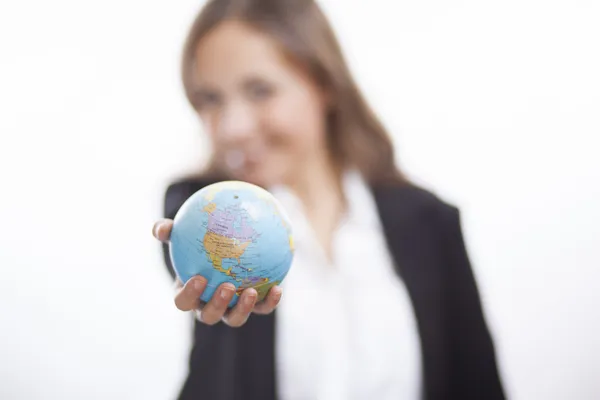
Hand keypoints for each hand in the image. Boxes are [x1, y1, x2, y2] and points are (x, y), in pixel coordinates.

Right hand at [153, 219, 282, 326]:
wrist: (226, 246)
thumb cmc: (197, 241)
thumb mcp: (181, 234)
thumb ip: (169, 232)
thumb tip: (160, 228)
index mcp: (189, 293)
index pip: (182, 301)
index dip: (188, 295)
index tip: (198, 278)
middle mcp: (208, 306)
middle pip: (209, 316)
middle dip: (216, 305)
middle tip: (226, 286)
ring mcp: (231, 309)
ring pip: (235, 318)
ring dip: (243, 309)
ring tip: (251, 291)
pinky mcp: (253, 306)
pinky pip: (262, 308)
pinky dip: (270, 302)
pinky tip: (278, 288)